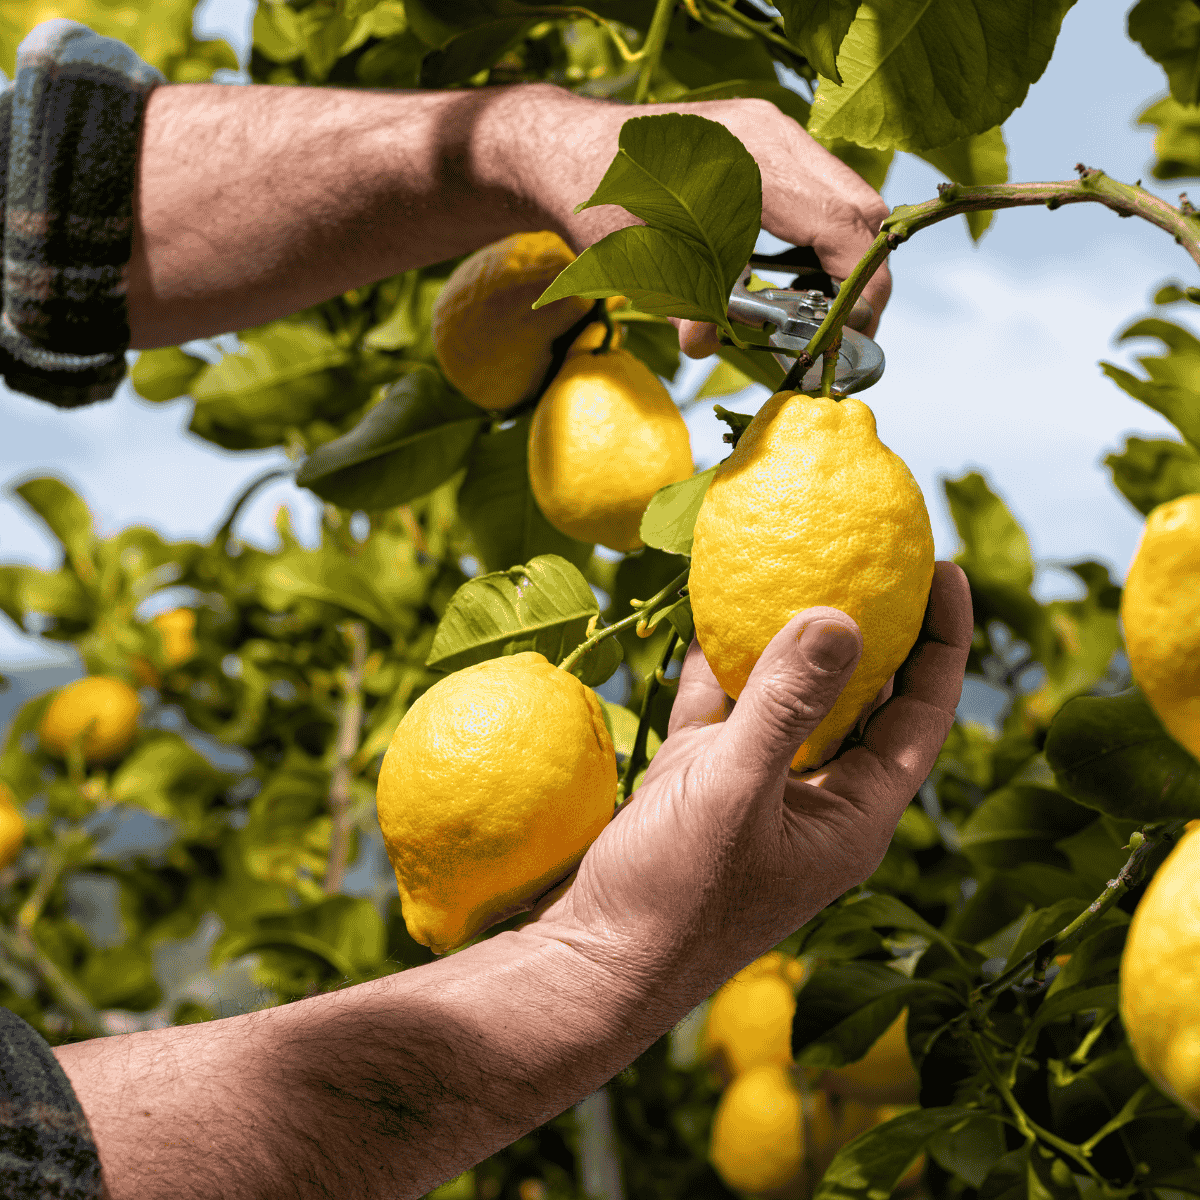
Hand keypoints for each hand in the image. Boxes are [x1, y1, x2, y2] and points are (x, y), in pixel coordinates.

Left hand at [513, 88, 891, 357]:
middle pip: (859, 206)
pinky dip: (823, 237)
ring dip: (847, 256)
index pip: (841, 223)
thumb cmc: (602, 204)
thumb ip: (687, 308)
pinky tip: (796, 276)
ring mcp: (774, 130)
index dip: (859, 285)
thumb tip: (706, 347)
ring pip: (846, 196)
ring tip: (825, 308)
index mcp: (751, 159)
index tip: (852, 332)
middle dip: (865, 275)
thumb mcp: (643, 265)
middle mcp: (774, 134)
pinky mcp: (768, 140)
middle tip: (850, 329)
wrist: (573, 153)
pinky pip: (821, 190)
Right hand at [520, 562, 970, 1015]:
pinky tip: (711, 615)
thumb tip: (842, 616)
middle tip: (878, 556)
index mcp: (852, 814)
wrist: (589, 965)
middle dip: (876, 629)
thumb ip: (786, 706)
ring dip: (793, 639)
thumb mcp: (734, 794)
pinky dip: (719, 665)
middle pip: (865, 700)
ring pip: (790, 698)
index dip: (943, 643)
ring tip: (802, 569)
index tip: (949, 568)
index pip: (922, 715)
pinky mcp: (699, 782)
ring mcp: (754, 789)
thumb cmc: (674, 897)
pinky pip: (721, 708)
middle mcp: (813, 797)